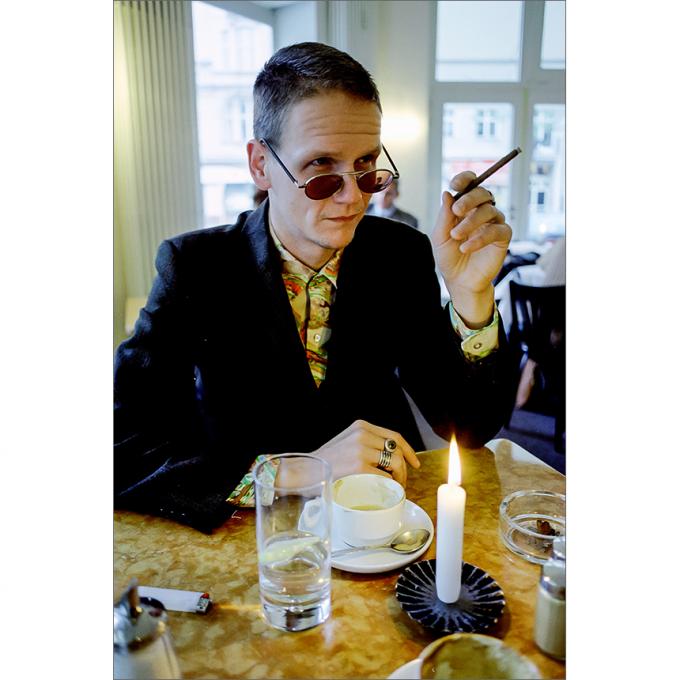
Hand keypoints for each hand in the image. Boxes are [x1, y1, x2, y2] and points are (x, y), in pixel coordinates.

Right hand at [312, 420, 419, 486]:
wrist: (303, 470)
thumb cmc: (323, 462)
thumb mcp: (345, 442)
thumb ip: (365, 444)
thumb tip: (388, 458)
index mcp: (360, 427)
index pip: (394, 436)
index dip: (408, 450)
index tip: (414, 462)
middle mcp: (363, 435)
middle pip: (397, 450)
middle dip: (404, 468)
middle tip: (401, 482)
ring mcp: (361, 450)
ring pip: (395, 462)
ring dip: (399, 478)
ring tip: (393, 488)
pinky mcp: (359, 466)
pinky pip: (385, 477)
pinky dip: (388, 486)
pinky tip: (383, 492)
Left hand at [432, 172, 511, 325]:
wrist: (459, 280)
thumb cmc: (449, 257)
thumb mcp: (440, 237)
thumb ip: (444, 216)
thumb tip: (447, 193)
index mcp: (466, 207)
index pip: (470, 185)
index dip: (465, 179)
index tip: (455, 184)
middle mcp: (481, 212)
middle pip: (483, 193)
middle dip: (469, 198)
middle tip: (456, 210)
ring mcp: (494, 223)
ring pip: (490, 210)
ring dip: (471, 221)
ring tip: (456, 236)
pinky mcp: (503, 238)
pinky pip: (497, 230)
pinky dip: (480, 238)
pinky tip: (466, 248)